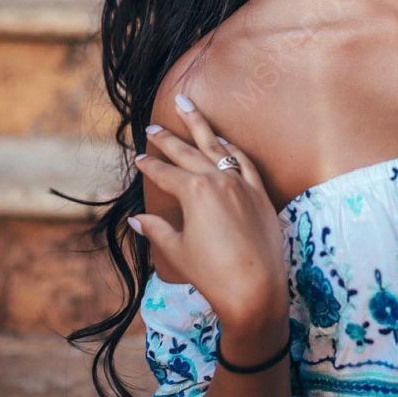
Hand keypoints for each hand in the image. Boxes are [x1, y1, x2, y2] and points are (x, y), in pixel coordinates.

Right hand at [130, 98, 288, 327]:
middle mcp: (218, 180)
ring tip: (187, 107)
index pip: (166, 173)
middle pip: (188, 152)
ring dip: (201, 126)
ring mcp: (242, 184)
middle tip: (153, 126)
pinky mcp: (260, 193)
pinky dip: (231, 148)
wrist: (256, 289)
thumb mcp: (178, 251)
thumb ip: (158, 230)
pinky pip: (244, 161)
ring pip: (217, 147)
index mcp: (195, 192)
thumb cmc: (213, 274)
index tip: (139, 158)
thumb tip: (137, 219)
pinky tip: (222, 140)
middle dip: (168, 139)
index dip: (150, 166)